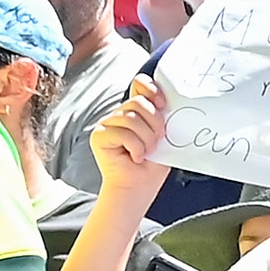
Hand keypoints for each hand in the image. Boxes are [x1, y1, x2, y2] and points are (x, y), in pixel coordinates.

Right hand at [89, 74, 170, 193]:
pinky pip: (123, 133)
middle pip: (139, 103)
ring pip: (131, 118)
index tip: (163, 103)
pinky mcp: (99, 135)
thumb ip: (163, 115)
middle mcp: (120, 114)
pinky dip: (136, 147)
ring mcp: (107, 123)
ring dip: (146, 139)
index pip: (140, 84)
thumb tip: (170, 100)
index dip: (151, 88)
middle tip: (157, 141)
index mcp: (136, 110)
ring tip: (146, 152)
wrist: (140, 186)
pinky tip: (135, 157)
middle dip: (155, 123)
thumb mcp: (164, 135)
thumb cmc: (153, 164)